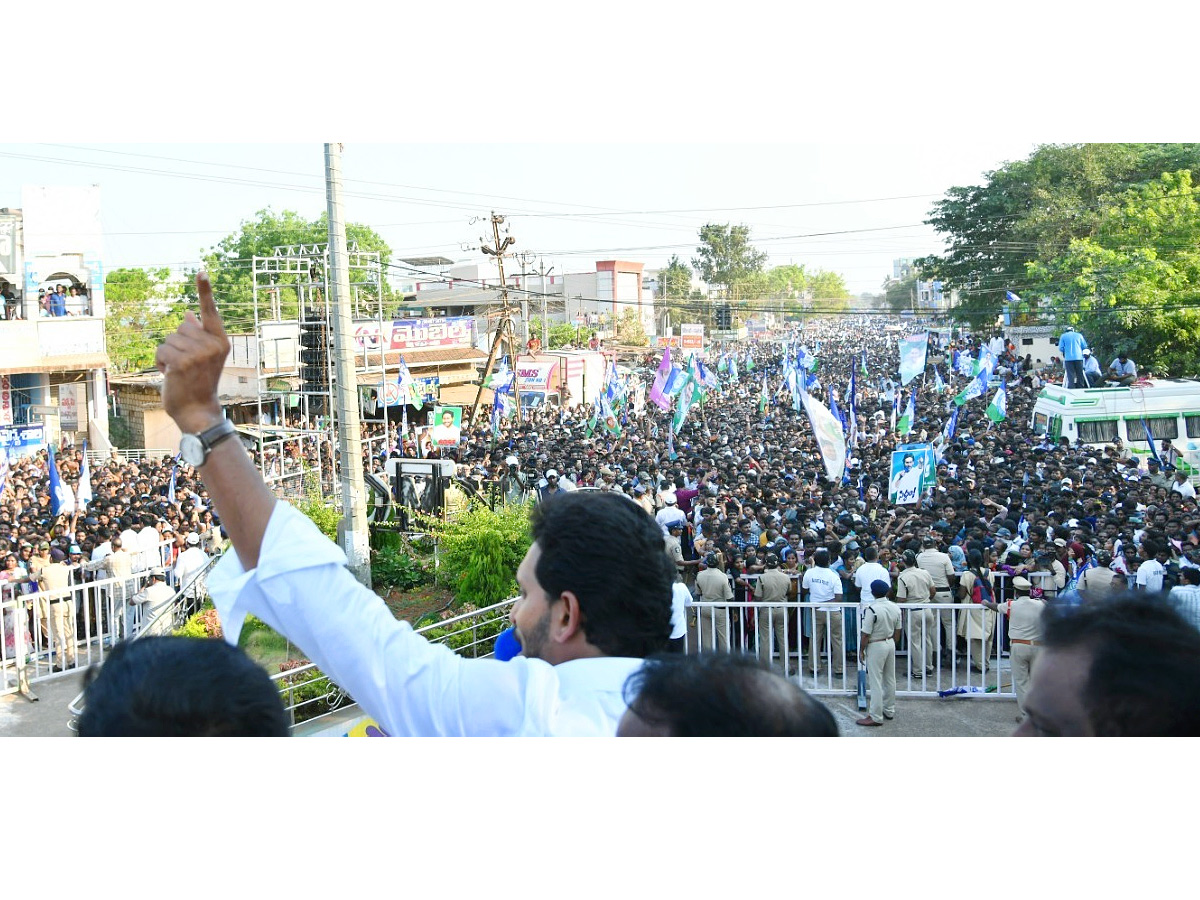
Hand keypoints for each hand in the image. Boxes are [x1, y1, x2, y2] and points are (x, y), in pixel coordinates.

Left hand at [155, 273, 230, 433]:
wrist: (198, 410)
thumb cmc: (199, 383)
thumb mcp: (202, 357)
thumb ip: (197, 335)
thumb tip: (187, 313)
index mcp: (221, 341)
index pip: (210, 311)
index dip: (204, 290)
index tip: (200, 271)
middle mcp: (213, 345)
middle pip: (180, 328)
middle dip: (176, 344)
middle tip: (186, 365)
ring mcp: (199, 354)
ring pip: (168, 339)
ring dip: (167, 355)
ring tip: (179, 372)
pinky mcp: (183, 362)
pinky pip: (160, 351)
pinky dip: (160, 363)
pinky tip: (170, 375)